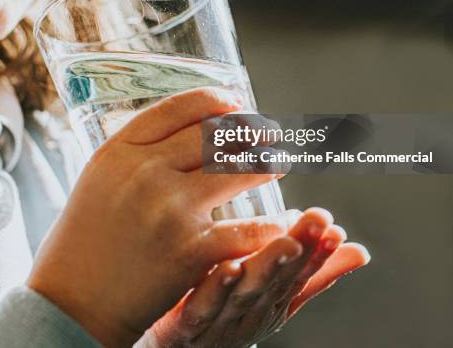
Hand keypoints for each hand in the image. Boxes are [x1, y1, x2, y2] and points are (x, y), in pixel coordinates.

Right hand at [28, 87, 283, 346]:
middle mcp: (146, 171)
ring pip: (236, 171)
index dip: (215, 100)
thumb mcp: (97, 179)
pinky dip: (270, 226)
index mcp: (119, 150)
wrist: (70, 304)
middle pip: (213, 134)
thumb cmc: (81, 242)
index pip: (178, 108)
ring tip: (278, 163)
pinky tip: (281, 222)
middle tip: (266, 133)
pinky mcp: (190, 250)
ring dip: (266, 164)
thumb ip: (134, 152)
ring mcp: (170, 209)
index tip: (235, 101)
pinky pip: (246, 229)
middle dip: (249, 130)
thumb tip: (180, 132)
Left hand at [141, 208, 369, 347]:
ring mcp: (221, 319)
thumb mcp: (275, 295)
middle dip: (301, 251)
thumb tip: (360, 250)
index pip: (300, 272)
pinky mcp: (187, 324)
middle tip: (319, 223)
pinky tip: (229, 268)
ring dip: (267, 267)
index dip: (319, 250)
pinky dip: (218, 289)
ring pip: (246, 292)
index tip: (334, 225)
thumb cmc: (229, 314)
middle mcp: (251, 311)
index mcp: (272, 301)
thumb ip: (313, 273)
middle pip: (278, 280)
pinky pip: (202, 306)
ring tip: (285, 243)